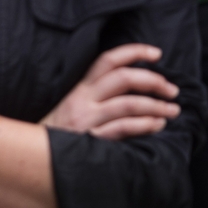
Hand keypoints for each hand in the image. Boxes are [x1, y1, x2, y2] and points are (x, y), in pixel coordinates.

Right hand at [41, 44, 179, 139]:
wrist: (35, 155)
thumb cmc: (60, 131)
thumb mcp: (72, 105)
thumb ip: (97, 94)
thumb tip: (137, 85)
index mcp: (80, 88)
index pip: (107, 61)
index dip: (134, 52)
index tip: (156, 53)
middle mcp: (82, 100)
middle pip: (122, 78)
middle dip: (153, 81)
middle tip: (171, 90)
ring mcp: (86, 119)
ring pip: (128, 104)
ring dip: (157, 106)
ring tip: (172, 111)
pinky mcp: (90, 139)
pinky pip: (123, 127)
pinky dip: (145, 124)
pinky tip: (157, 125)